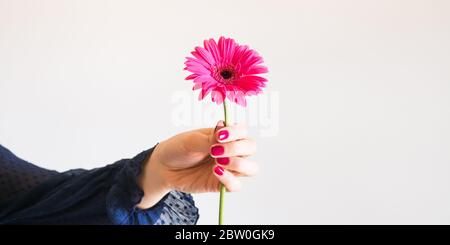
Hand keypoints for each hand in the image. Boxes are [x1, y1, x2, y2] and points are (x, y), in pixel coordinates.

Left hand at [137, 121, 257, 208]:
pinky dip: (229, 179)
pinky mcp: (222, 184)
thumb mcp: (191, 140)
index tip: (220, 135)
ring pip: (251, 168)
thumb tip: (223, 131)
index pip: (243, 131)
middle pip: (251, 148)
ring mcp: (228, 168)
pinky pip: (236, 185)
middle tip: (216, 150)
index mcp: (225, 135)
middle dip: (237, 148)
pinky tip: (215, 171)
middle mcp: (231, 151)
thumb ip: (209, 139)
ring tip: (218, 161)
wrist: (163, 167)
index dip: (236, 132)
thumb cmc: (178, 149)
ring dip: (238, 164)